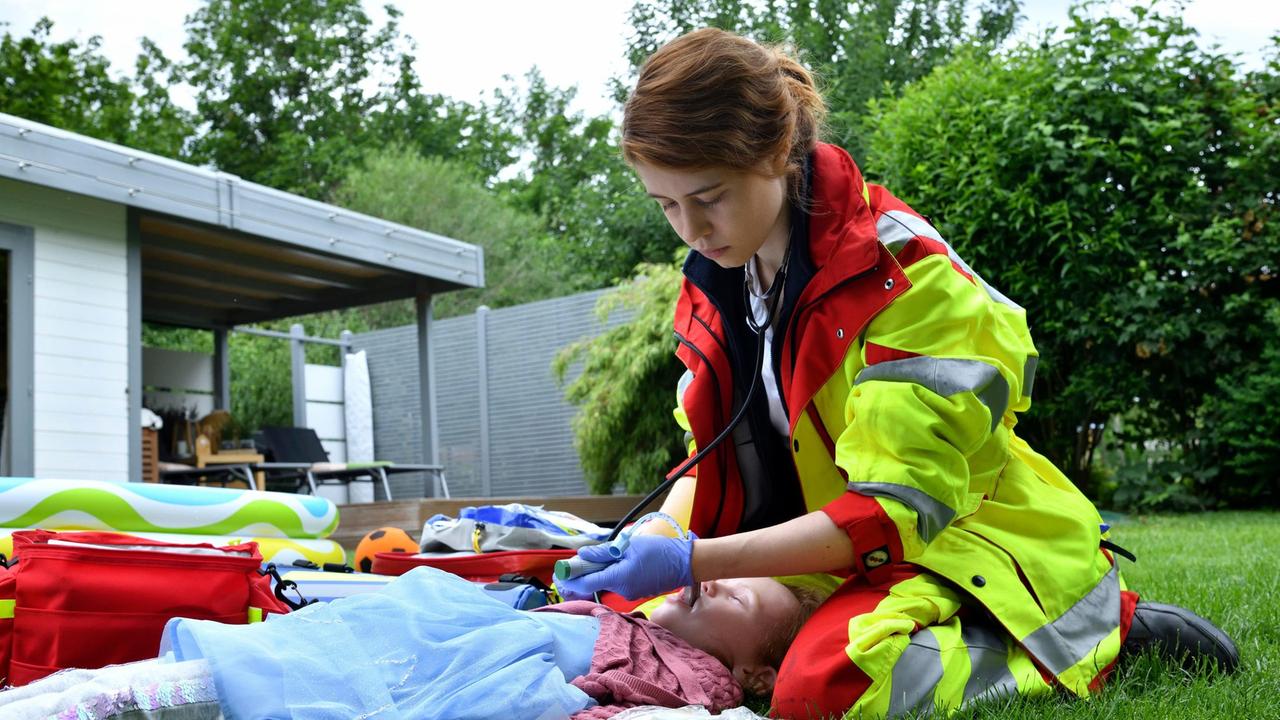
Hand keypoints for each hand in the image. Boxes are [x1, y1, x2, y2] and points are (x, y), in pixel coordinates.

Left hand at [555, 534, 694, 600]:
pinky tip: (615, 563)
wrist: (685, 563)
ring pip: (606, 583)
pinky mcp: (636, 592)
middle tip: (578, 561)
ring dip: (599, 572)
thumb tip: (583, 555)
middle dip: (584, 573)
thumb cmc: (659, 551)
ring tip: (601, 558)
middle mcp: (622, 590)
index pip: (587, 583)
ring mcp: (629, 593)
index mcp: (619, 578)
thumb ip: (604, 552)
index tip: (561, 571)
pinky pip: (617, 584)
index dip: (571, 577)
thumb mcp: (629, 546)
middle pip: (594, 583)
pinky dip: (611, 575)